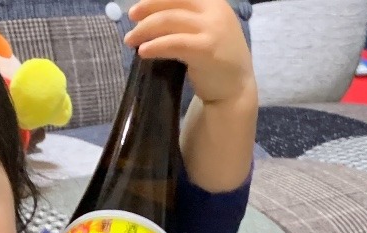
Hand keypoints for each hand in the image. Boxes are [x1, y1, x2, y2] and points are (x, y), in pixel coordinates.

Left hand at [124, 0, 254, 105]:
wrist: (236, 88)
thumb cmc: (217, 60)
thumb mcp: (207, 29)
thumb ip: (189, 19)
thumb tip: (153, 16)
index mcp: (214, 1)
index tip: (139, 8)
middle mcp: (214, 10)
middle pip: (172, 1)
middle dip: (147, 8)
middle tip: (131, 19)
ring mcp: (211, 29)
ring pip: (169, 20)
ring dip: (145, 29)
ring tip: (130, 40)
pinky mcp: (205, 49)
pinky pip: (174, 43)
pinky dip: (155, 46)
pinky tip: (143, 52)